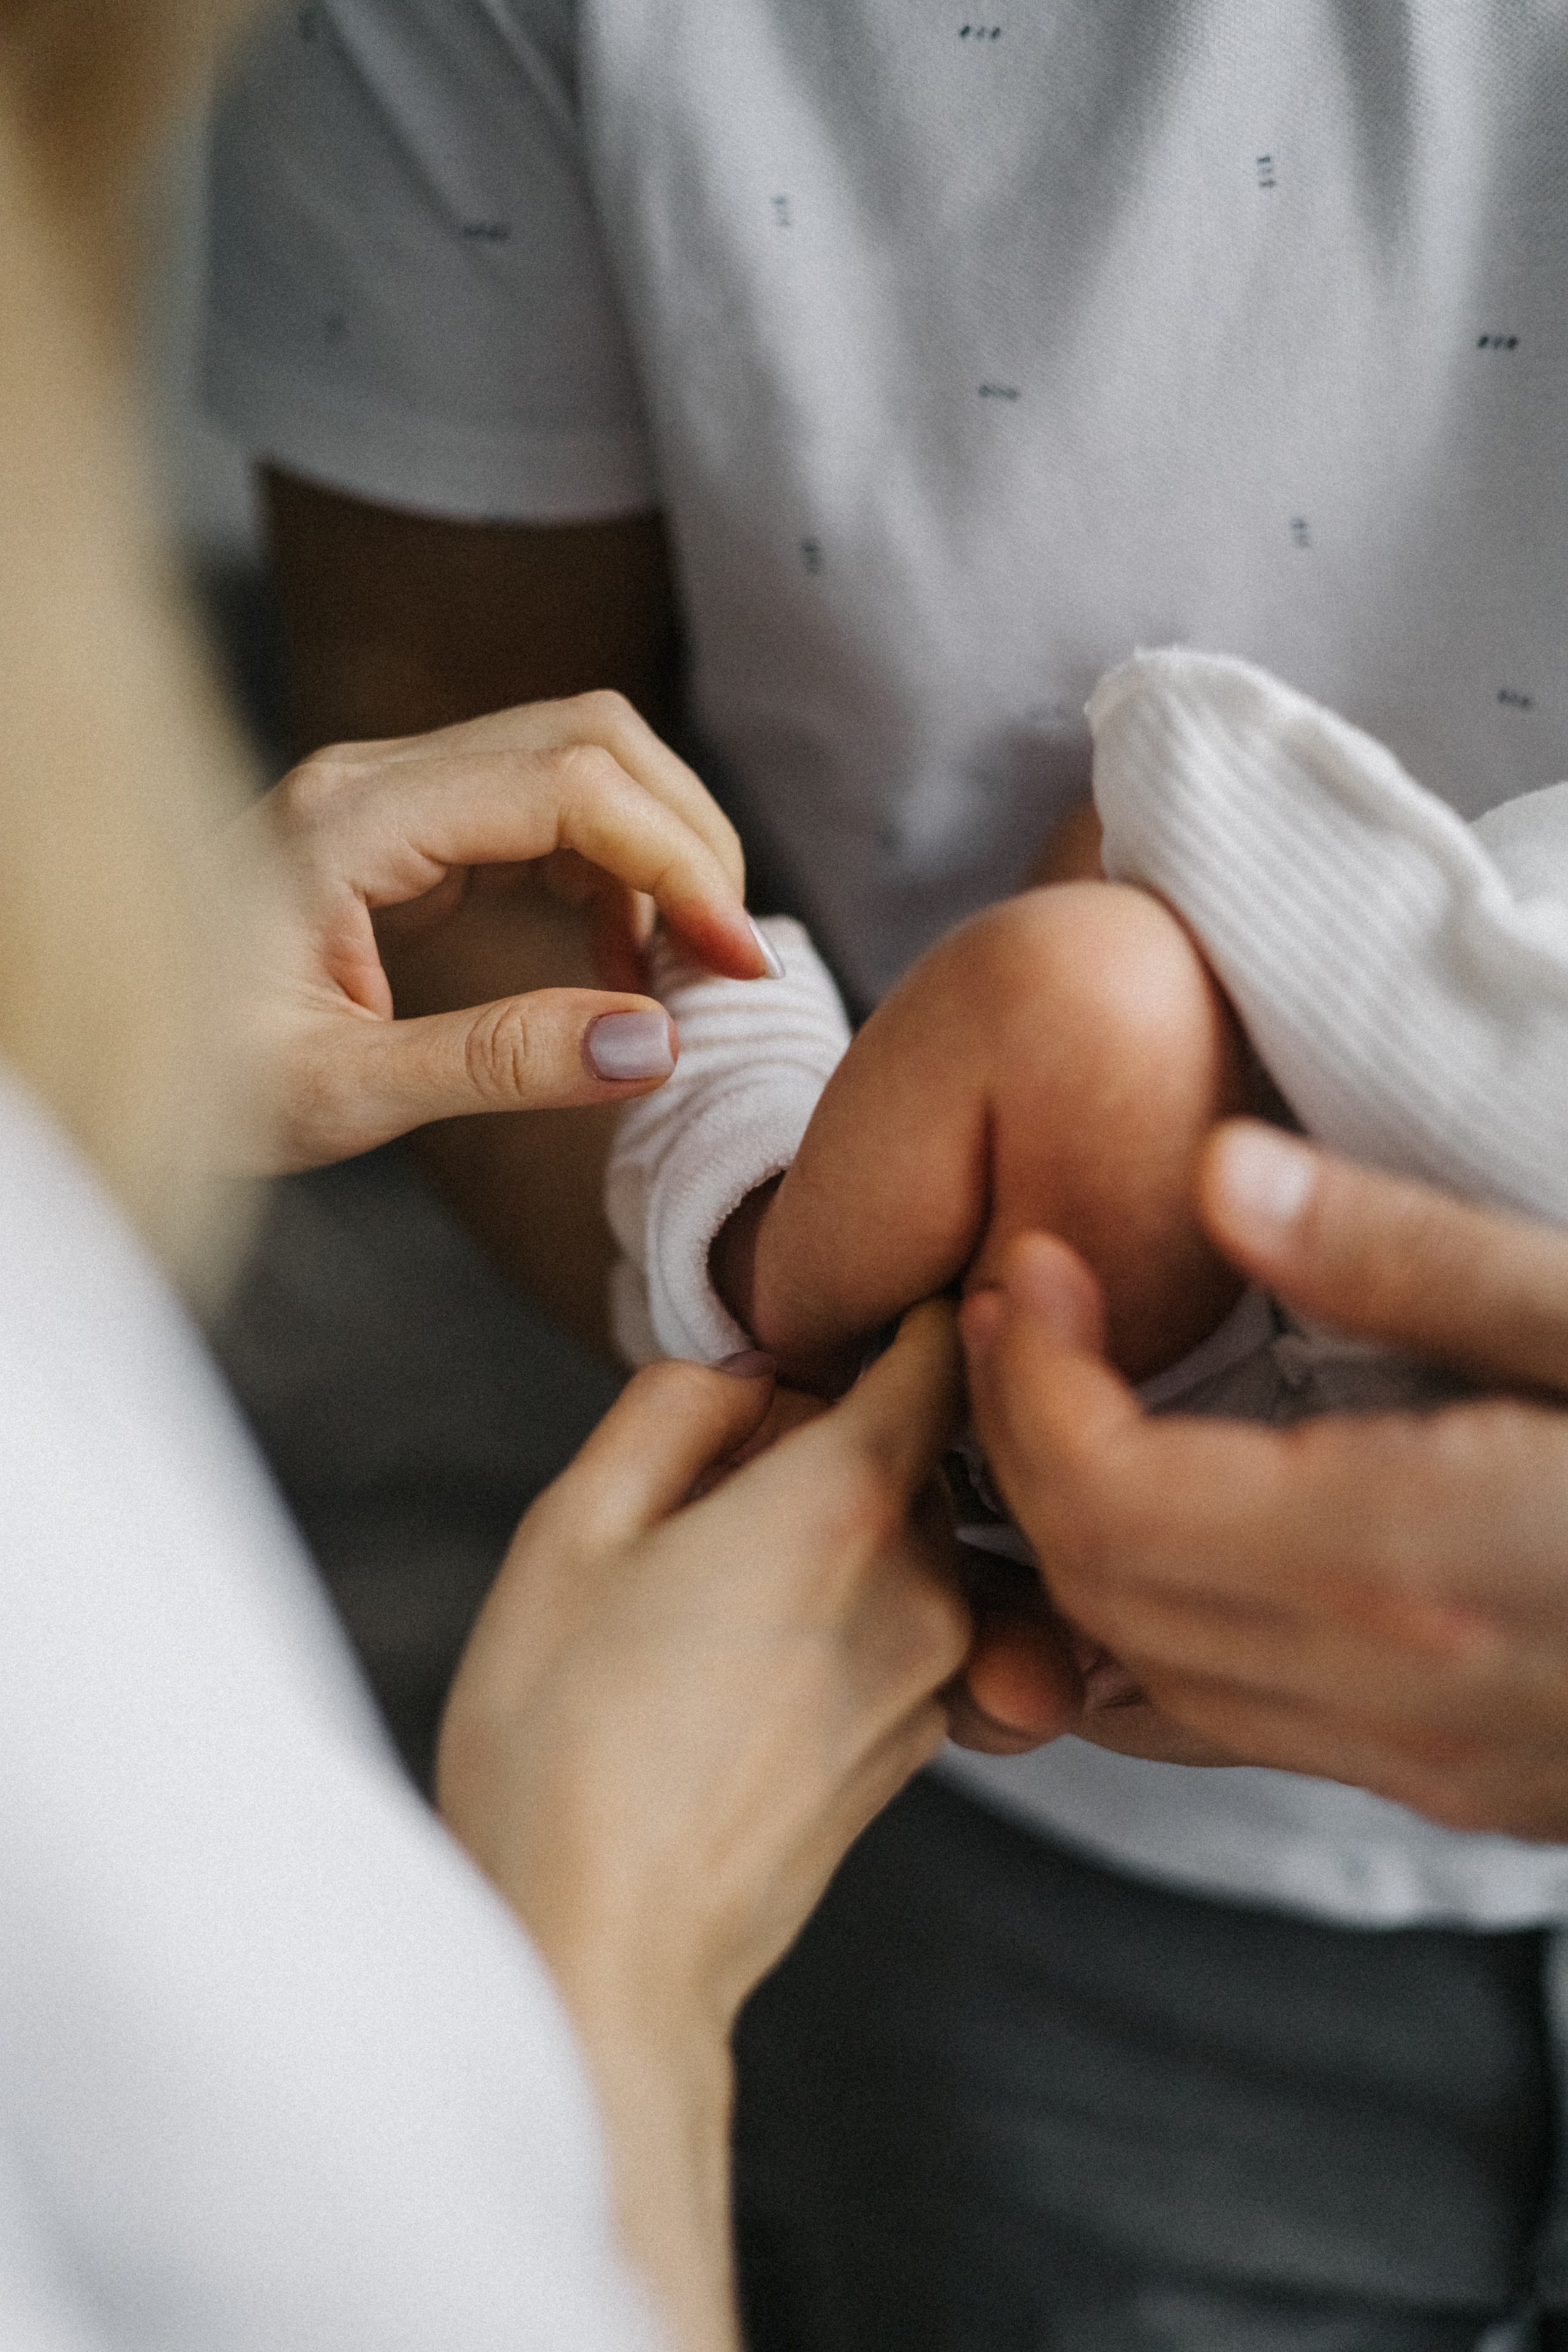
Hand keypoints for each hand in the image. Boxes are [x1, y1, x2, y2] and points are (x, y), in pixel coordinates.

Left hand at [237, 692, 772, 1169]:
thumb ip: (495, 1063)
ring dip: (656, 851)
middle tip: (729, 964)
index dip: (678, 860)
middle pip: (592, 736)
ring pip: (578, 760)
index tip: (733, 965)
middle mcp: (375, 778)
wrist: (96, 1058)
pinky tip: (619, 962)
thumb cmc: (186, 1078)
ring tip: (683, 972)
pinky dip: (611, 873)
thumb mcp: (334, 1094)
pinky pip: (543, 811)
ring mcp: (389, 793)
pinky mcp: (402, 828)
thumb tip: (654, 1044)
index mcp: (352, 821)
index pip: (570, 783)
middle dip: (688, 837)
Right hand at [437, 1304, 967, 2351]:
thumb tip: (751, 1374)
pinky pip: (905, 1625)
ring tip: (710, 1581)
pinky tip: (736, 1655)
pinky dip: (848, 1605)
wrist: (600, 1957)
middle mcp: (921, 1584)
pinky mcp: (917, 1747)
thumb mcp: (571, 1528)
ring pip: (912, 1541)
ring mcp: (933, 1677)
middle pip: (920, 1449)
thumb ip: (674, 1411)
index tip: (861, 1303)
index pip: (940, 1352)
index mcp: (844, 1503)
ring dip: (836, 1528)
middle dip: (835, 1432)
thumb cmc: (558, 1741)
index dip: (905, 1311)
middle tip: (715, 1473)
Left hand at [961, 1118, 1567, 1833]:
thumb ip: (1403, 1255)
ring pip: (1153, 1675)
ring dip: (1080, 1542)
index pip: (1110, 1500)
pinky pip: (1243, 1721)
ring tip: (1072, 1400)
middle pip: (1104, 1591)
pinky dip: (1163, 1625)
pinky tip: (1176, 1525)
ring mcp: (1429, 1760)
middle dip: (1023, 1447)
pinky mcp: (1463, 1784)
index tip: (1023, 1270)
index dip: (1028, 1382)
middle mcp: (1399, 1689)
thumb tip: (1218, 1175)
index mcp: (1421, 1557)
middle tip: (1022, 1312)